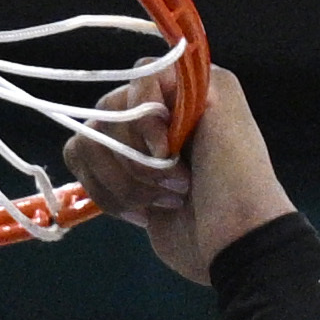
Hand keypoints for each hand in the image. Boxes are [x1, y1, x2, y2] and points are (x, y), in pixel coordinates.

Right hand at [67, 71, 286, 285]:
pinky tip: (144, 213)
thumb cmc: (236, 177)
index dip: (143, 116)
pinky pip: (83, 172)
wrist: (234, 242)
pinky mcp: (117, 180)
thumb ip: (186, 77)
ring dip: (127, 182)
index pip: (137, 78)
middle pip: (107, 113)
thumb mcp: (226, 109)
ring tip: (167, 201)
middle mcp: (155, 112)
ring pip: (88, 145)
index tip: (166, 149)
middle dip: (139, 160)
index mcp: (183, 89)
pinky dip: (109, 195)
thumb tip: (139, 95)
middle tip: (181, 183)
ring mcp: (132, 148)